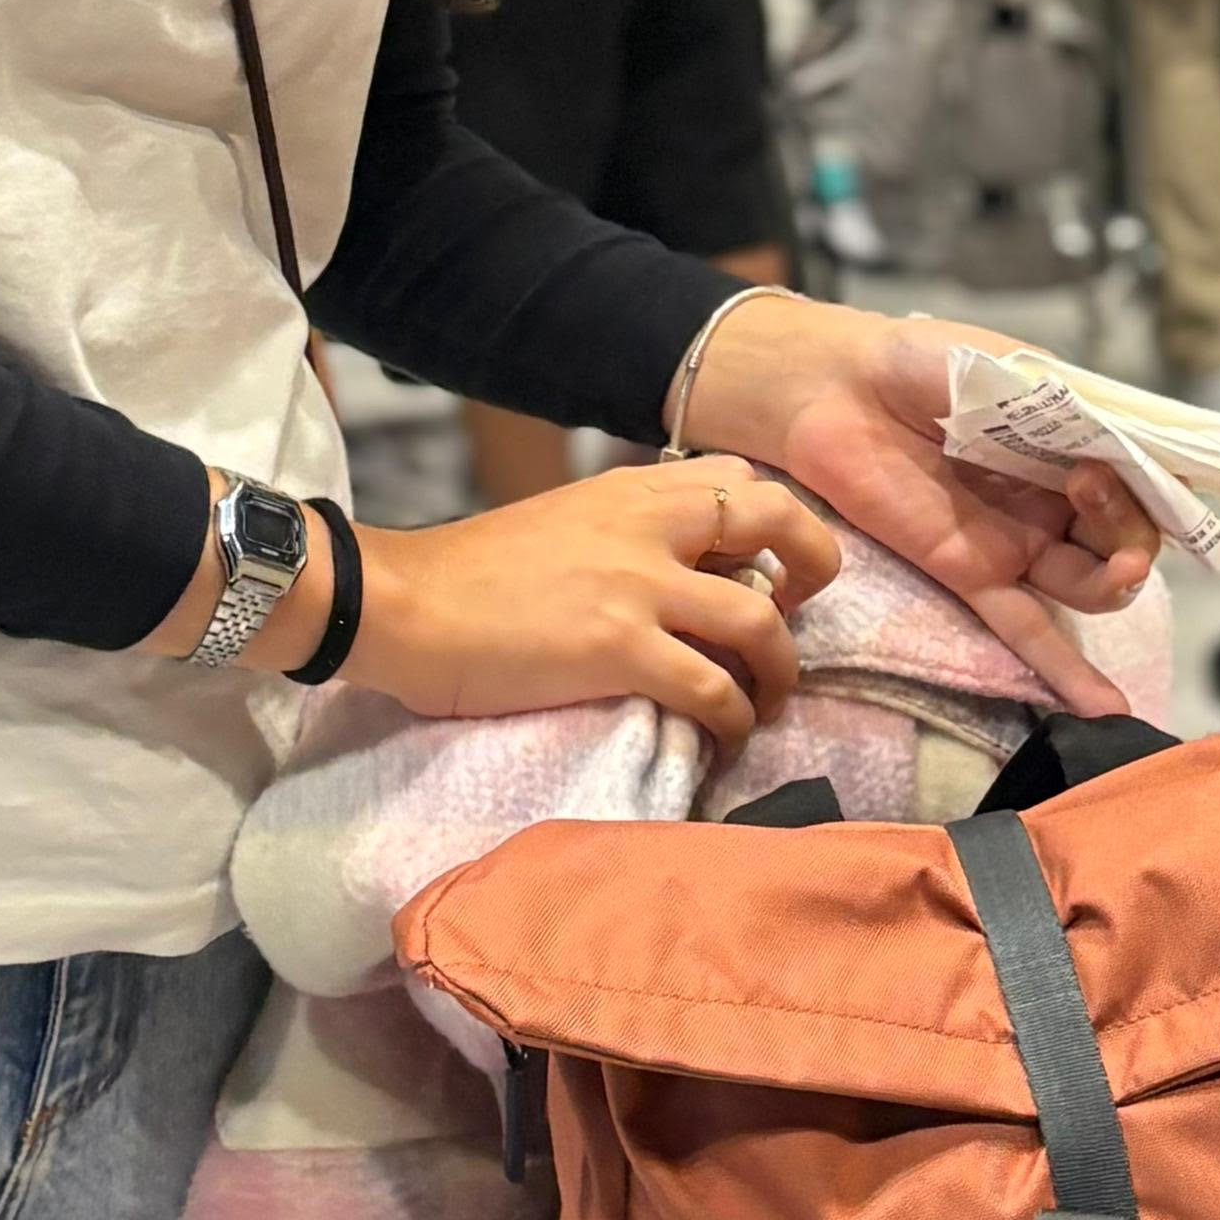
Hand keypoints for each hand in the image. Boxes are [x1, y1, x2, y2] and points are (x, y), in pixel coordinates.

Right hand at [348, 458, 840, 744]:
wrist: (403, 603)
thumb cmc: (469, 575)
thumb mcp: (563, 524)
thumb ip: (624, 535)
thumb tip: (674, 575)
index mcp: (632, 490)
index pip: (741, 479)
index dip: (775, 526)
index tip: (770, 575)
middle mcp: (649, 522)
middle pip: (777, 519)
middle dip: (816, 568)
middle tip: (803, 622)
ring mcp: (638, 585)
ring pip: (759, 620)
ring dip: (781, 671)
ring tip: (770, 704)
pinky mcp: (618, 649)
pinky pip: (712, 687)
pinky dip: (733, 719)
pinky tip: (724, 739)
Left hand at [682, 293, 1156, 716]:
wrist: (836, 387)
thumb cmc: (923, 362)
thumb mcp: (1011, 371)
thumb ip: (1076, 410)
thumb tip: (1149, 443)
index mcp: (1075, 441)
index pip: (1146, 481)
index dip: (1165, 488)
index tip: (1161, 476)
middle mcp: (1055, 498)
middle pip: (1126, 541)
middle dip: (1132, 528)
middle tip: (1090, 485)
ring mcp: (1016, 541)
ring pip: (1090, 584)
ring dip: (1115, 579)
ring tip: (1113, 562)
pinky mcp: (972, 574)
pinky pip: (1027, 630)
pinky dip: (1067, 673)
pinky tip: (1107, 709)